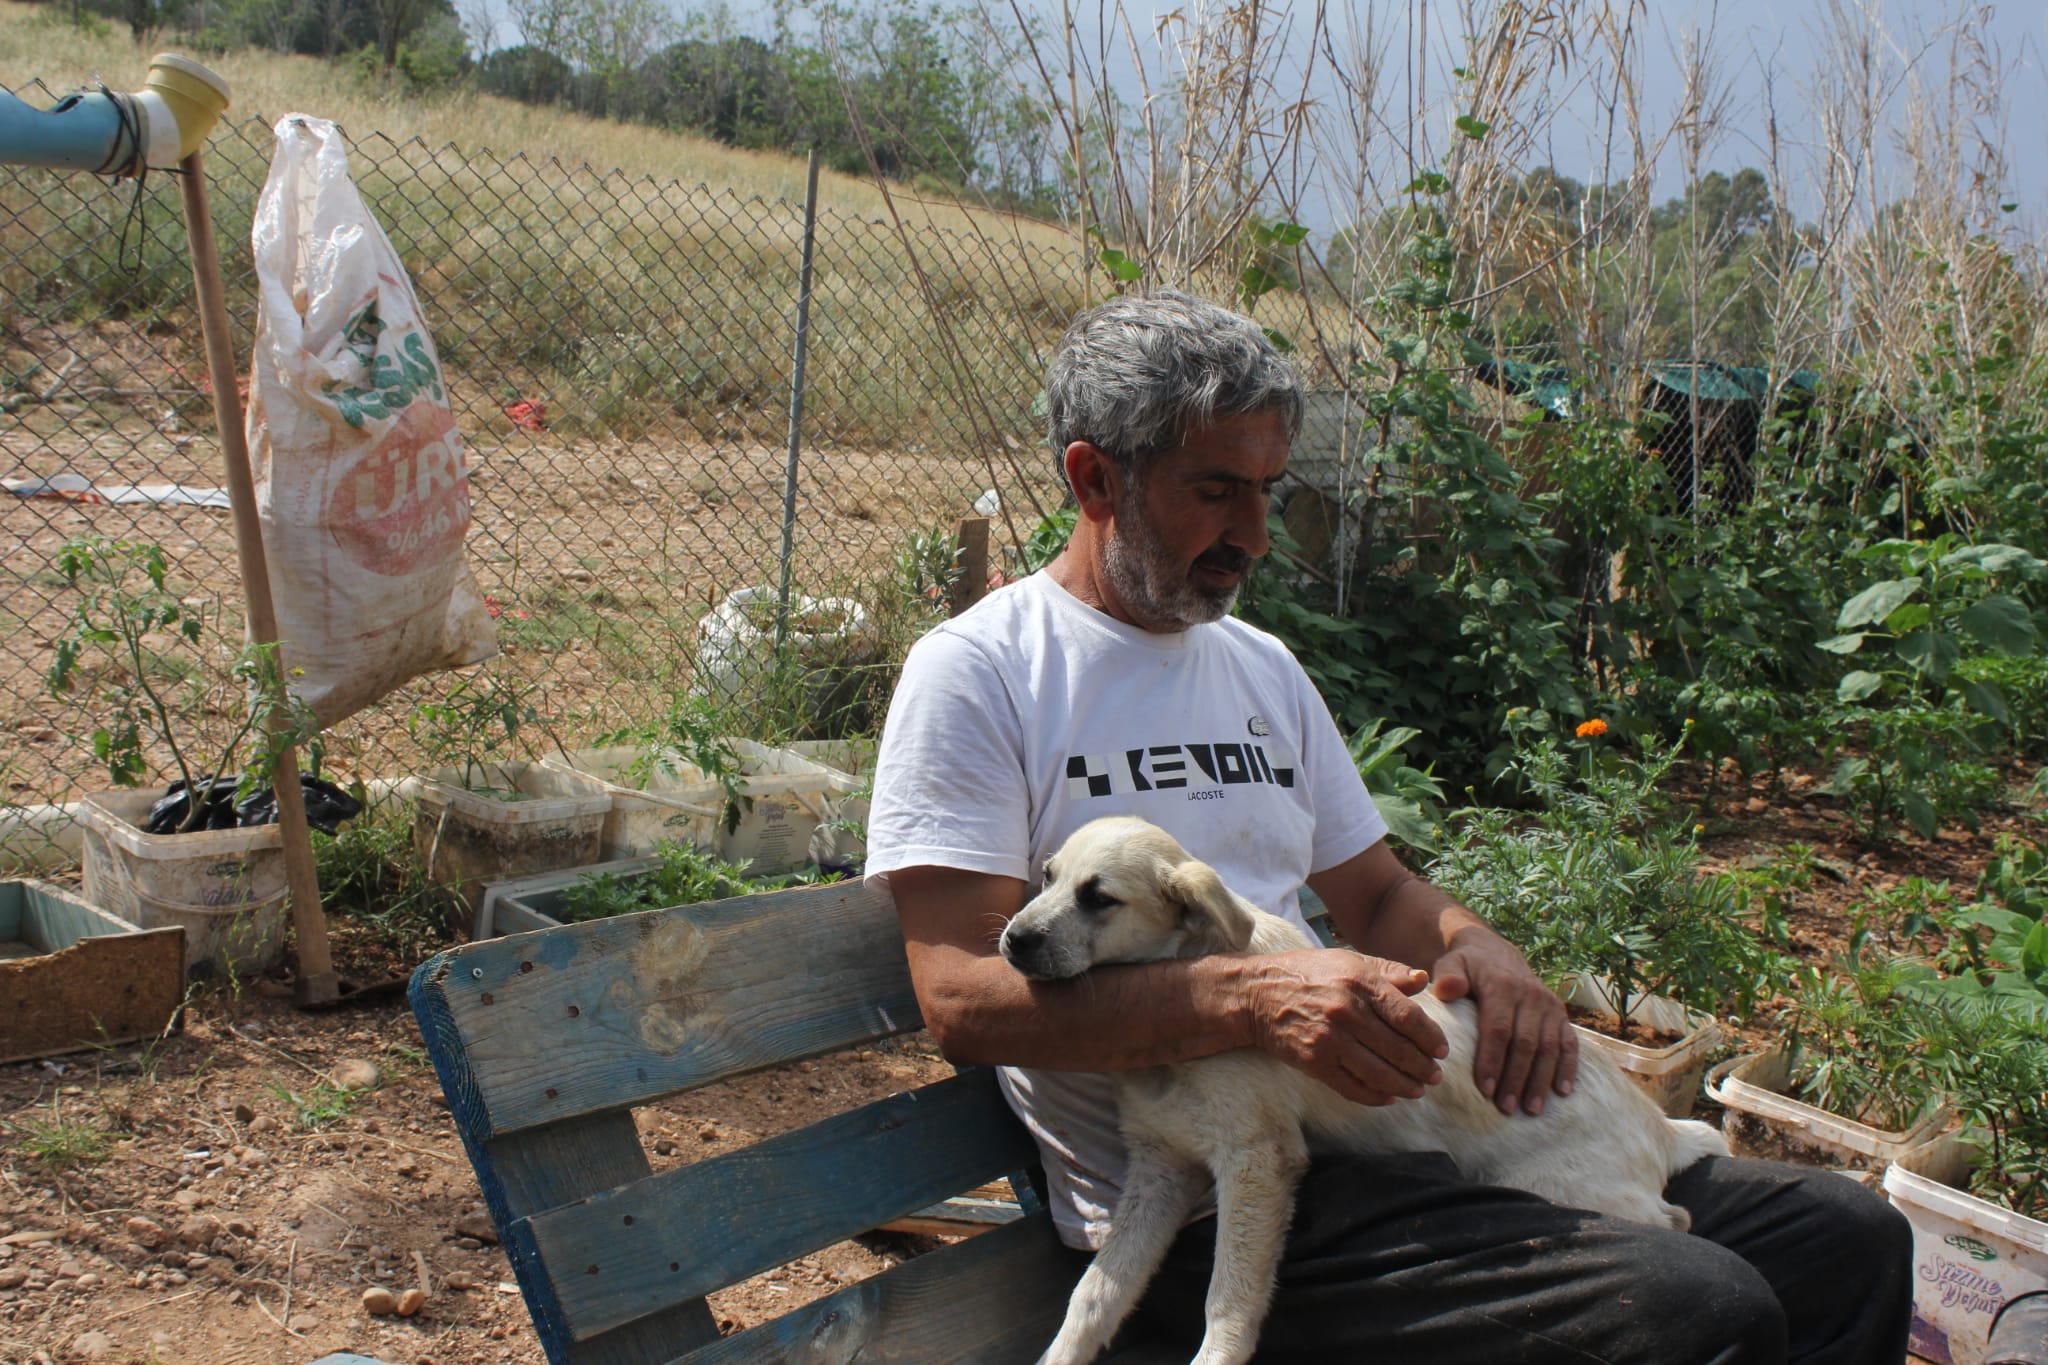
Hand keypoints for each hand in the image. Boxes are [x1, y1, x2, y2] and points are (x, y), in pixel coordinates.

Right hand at [1242, 949, 1448, 1106]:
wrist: (1256, 994)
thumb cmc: (1308, 974)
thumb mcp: (1349, 961)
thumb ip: (1388, 972)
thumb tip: (1424, 981)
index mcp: (1360, 982)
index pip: (1408, 1016)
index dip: (1431, 1038)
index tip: (1442, 1050)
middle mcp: (1347, 1010)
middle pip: (1399, 1049)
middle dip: (1423, 1067)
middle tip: (1436, 1076)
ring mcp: (1330, 1039)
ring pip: (1380, 1073)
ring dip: (1405, 1086)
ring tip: (1419, 1090)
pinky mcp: (1314, 1062)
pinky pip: (1353, 1087)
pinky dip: (1375, 1097)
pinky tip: (1389, 1097)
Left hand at [1430, 932, 1577, 1115]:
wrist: (1496, 951)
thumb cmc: (1468, 965)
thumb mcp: (1452, 963)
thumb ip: (1448, 977)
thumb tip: (1447, 990)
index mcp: (1503, 986)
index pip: (1498, 1029)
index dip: (1492, 1060)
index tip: (1485, 1089)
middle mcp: (1531, 996)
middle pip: (1525, 1044)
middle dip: (1516, 1078)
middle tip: (1505, 1108)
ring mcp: (1549, 1006)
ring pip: (1549, 1048)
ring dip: (1541, 1080)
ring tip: (1531, 1109)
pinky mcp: (1561, 1015)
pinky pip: (1570, 1043)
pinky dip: (1568, 1068)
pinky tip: (1562, 1092)